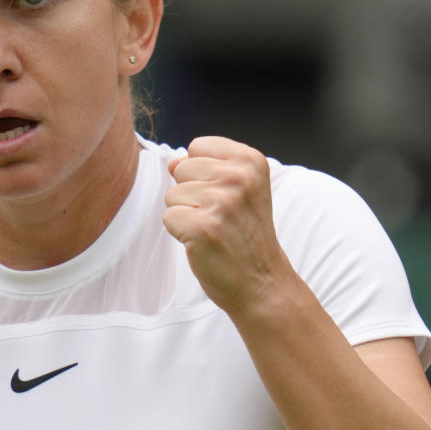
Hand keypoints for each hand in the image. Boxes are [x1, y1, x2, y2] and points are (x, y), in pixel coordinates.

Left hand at [163, 136, 292, 315]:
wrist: (262, 282)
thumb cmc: (246, 235)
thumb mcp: (240, 189)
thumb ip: (207, 167)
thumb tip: (172, 161)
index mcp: (250, 160)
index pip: (197, 147)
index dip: (202, 173)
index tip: (226, 196)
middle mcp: (238, 176)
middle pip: (181, 168)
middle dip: (192, 194)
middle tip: (220, 217)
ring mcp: (221, 202)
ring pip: (172, 194)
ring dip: (186, 214)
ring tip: (215, 230)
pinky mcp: (202, 227)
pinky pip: (168, 218)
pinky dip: (180, 233)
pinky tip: (206, 242)